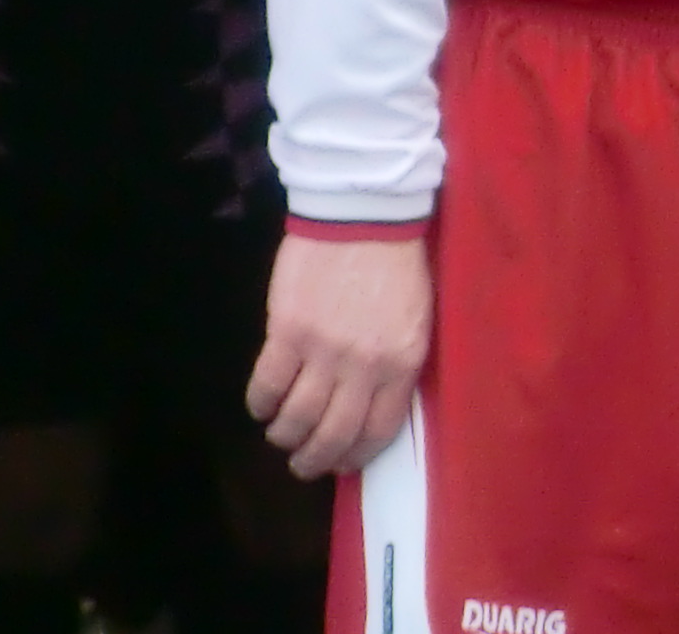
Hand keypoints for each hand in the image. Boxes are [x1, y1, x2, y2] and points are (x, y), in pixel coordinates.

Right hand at [248, 231, 433, 477]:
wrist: (364, 213)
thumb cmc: (397, 263)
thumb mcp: (417, 319)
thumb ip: (397, 364)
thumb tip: (373, 405)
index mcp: (402, 363)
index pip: (378, 430)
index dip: (356, 456)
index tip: (342, 464)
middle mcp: (364, 366)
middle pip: (334, 435)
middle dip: (315, 460)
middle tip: (303, 465)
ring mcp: (323, 351)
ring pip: (297, 418)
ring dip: (285, 436)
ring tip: (281, 436)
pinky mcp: (287, 332)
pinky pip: (267, 385)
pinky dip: (261, 404)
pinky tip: (261, 405)